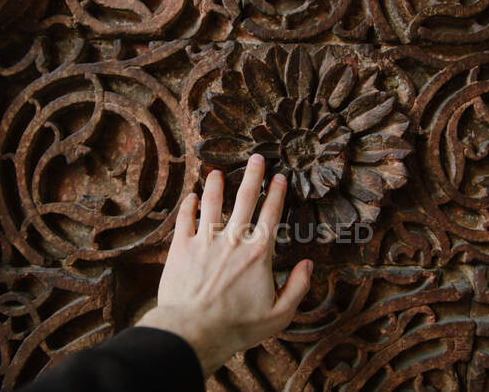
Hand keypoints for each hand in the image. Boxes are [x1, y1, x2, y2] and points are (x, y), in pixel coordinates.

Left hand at [137, 154, 312, 377]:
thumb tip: (308, 264)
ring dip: (216, 186)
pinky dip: (188, 206)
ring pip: (212, 204)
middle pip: (245, 199)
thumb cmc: (237, 326)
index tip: (280, 176)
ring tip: (217, 171)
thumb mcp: (278, 314)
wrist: (193, 331)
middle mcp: (233, 239)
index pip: (271, 214)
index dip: (277, 193)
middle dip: (253, 176)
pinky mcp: (181, 248)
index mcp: (258, 252)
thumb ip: (297, 287)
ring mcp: (205, 241)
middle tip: (256, 158)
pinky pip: (185, 220)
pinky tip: (191, 197)